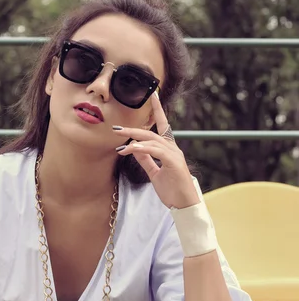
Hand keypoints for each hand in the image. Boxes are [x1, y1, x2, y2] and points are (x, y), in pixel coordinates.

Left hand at [113, 93, 199, 209]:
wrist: (184, 205)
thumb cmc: (172, 191)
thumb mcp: (155, 173)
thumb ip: (146, 160)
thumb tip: (134, 148)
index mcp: (169, 150)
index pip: (162, 125)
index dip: (157, 110)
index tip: (153, 95)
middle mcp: (173, 149)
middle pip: (151, 132)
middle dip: (133, 129)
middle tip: (115, 129)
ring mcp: (174, 154)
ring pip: (152, 140)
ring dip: (134, 141)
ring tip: (119, 144)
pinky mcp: (174, 162)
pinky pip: (156, 151)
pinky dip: (143, 149)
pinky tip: (132, 149)